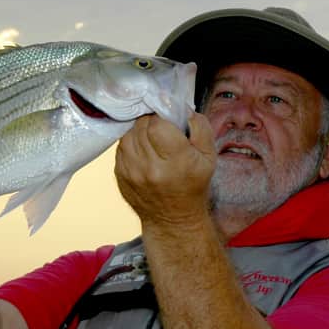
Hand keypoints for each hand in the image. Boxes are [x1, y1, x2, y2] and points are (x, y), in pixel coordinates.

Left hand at [114, 112, 215, 226]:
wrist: (173, 219)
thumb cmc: (193, 186)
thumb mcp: (209, 157)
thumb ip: (200, 128)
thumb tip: (183, 109)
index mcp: (175, 161)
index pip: (157, 124)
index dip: (162, 117)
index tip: (168, 121)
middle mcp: (150, 167)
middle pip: (141, 127)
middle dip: (151, 122)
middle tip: (160, 128)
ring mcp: (131, 173)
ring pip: (128, 135)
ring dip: (138, 132)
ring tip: (151, 139)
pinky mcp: (120, 176)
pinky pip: (120, 148)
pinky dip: (130, 144)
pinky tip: (142, 151)